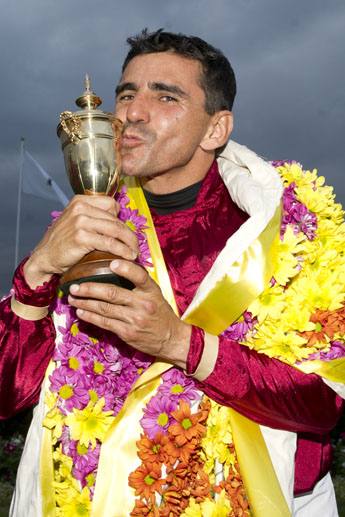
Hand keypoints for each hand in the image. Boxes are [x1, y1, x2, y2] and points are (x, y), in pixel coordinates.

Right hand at [24, 195, 138, 288]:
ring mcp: (80, 221)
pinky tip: (128, 256)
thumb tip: (118, 218)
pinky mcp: (81, 237)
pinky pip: (110, 243)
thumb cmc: (63, 242)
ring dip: (129, 243)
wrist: (45, 257)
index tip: (126, 232)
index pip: (111, 204)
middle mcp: (80, 208)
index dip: (121, 219)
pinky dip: (122, 251)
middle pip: (116, 218)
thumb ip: (93, 216)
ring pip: (116, 230)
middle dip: (129, 234)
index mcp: (80, 200)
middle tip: (136, 245)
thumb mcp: (76, 222)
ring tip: (135, 252)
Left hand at [67, 259, 191, 368]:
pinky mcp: (127, 332)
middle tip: (75, 286)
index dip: (126, 269)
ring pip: (104, 308)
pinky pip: (104, 322)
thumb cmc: (160, 312)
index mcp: (151, 291)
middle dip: (90, 289)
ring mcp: (134, 319)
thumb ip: (139, 283)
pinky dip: (90, 316)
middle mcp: (143, 304)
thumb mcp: (155, 294)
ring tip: (72, 298)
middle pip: (112, 293)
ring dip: (85, 303)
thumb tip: (116, 267)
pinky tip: (81, 311)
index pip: (139, 276)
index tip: (111, 263)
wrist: (170, 338)